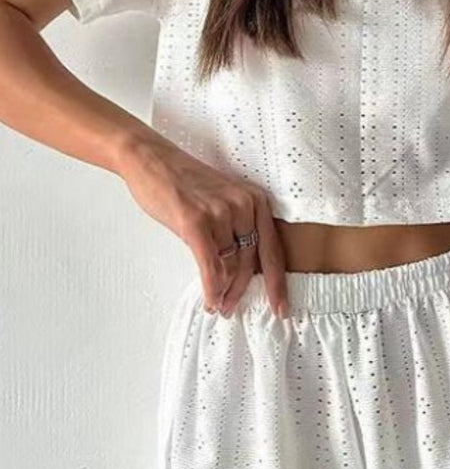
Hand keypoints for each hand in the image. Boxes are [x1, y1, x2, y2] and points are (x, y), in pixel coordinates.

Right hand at [116, 133, 288, 318]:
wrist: (150, 159)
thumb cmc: (183, 183)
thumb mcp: (222, 201)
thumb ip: (237, 229)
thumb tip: (239, 273)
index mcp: (255, 200)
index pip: (273, 250)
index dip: (277, 283)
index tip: (281, 308)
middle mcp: (244, 205)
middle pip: (250, 262)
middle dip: (241, 290)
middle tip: (231, 309)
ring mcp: (221, 212)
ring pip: (229, 266)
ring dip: (223, 291)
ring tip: (217, 305)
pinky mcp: (196, 221)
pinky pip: (210, 266)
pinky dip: (211, 288)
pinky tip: (210, 302)